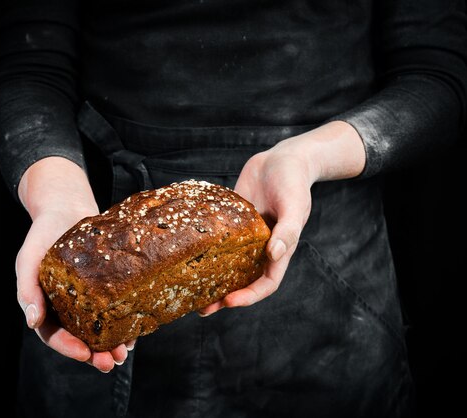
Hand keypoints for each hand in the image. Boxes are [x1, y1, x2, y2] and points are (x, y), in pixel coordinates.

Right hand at [16, 157, 133, 371]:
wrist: (66, 208)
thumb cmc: (43, 233)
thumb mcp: (28, 259)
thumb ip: (27, 289)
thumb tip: (32, 322)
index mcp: (44, 305)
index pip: (53, 334)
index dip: (68, 347)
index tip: (84, 354)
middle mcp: (66, 307)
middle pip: (79, 338)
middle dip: (95, 354)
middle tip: (111, 362)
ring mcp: (87, 298)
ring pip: (99, 328)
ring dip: (112, 344)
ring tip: (125, 352)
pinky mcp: (106, 287)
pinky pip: (115, 308)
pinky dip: (124, 322)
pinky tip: (136, 330)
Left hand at [199, 121, 365, 314]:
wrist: (283, 158)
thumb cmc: (294, 183)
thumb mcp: (295, 206)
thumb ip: (287, 231)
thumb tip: (274, 254)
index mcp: (279, 249)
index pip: (265, 283)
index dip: (248, 296)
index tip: (229, 301)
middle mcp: (260, 247)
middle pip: (242, 280)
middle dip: (224, 296)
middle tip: (202, 308)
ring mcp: (244, 235)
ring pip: (227, 263)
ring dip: (211, 278)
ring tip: (190, 291)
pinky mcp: (231, 219)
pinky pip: (216, 238)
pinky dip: (203, 248)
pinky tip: (185, 253)